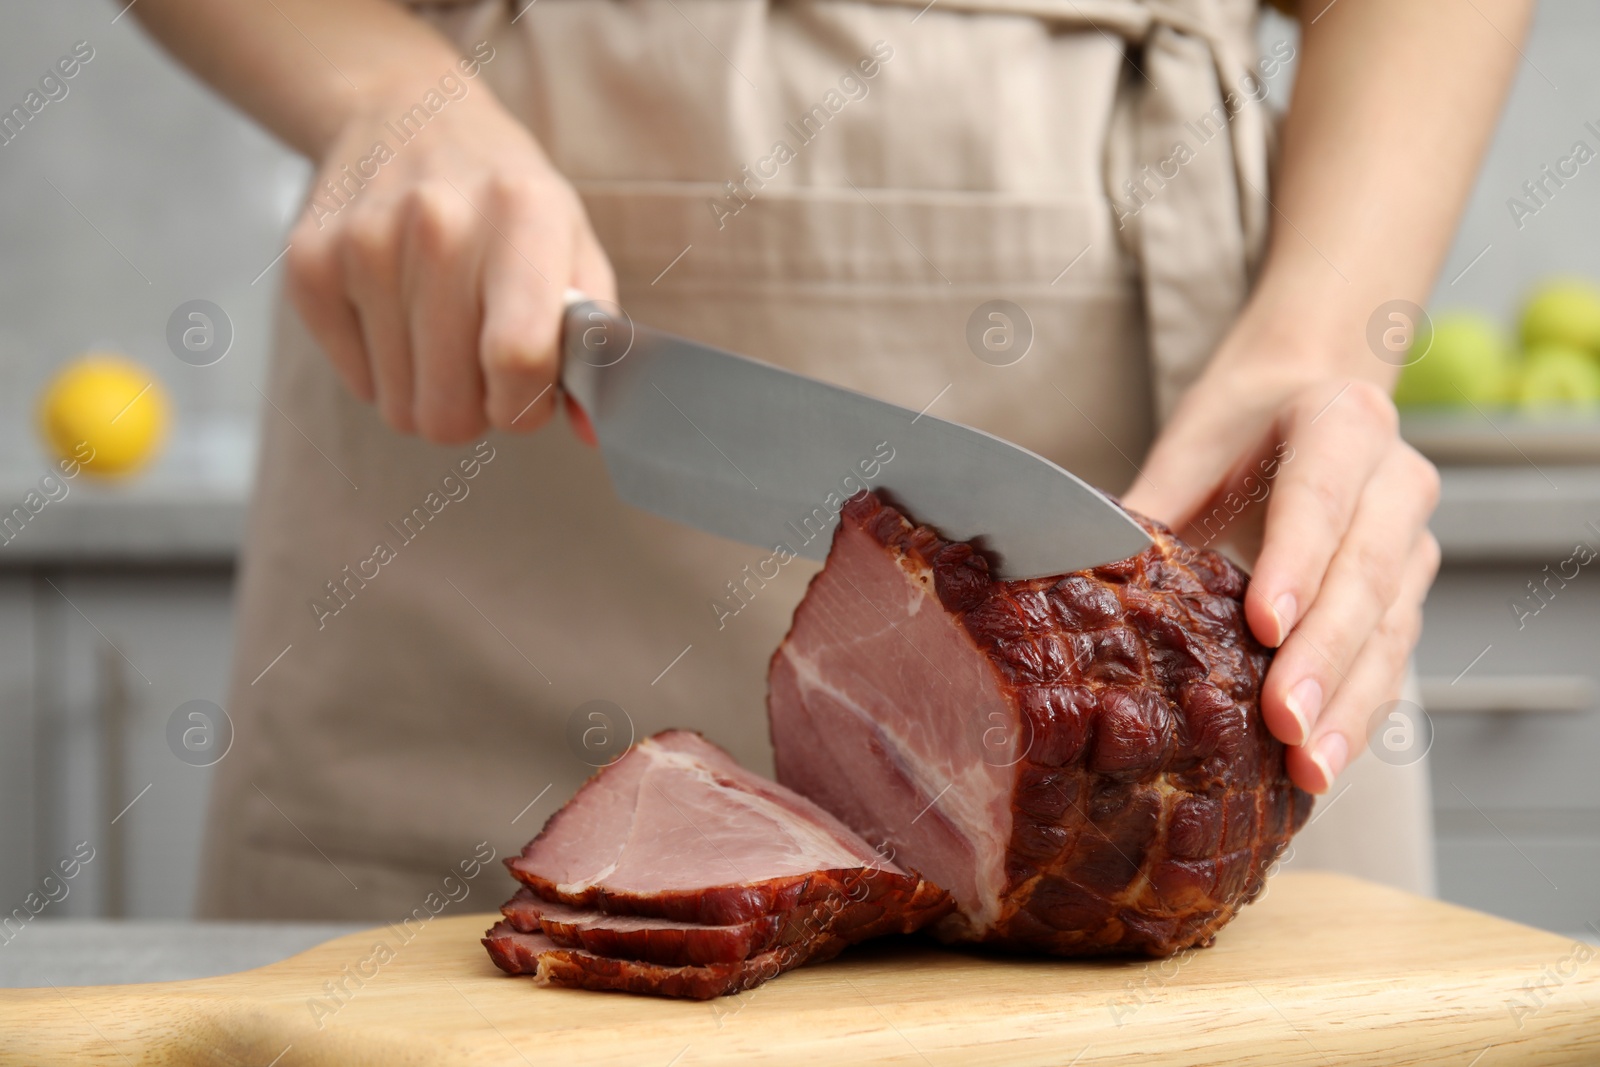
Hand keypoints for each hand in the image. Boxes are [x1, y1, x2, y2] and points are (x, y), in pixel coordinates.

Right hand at [286, 81, 613, 442]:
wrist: (406, 116)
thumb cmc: (506, 202)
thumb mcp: (573, 247)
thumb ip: (595, 343)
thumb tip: (595, 431)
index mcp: (523, 218)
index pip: (517, 356)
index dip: (524, 406)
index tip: (526, 399)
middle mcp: (437, 225)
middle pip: (450, 407)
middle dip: (476, 411)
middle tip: (483, 368)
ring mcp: (363, 243)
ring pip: (401, 408)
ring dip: (430, 390)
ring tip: (443, 331)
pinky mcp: (309, 264)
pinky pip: (358, 385)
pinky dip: (383, 370)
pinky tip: (399, 314)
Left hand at [1122, 354, 1440, 795]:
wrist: (1302, 398)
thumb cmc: (1238, 428)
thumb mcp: (1190, 449)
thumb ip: (1152, 505)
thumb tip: (1076, 566)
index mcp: (1340, 422)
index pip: (1320, 499)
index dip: (1296, 565)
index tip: (1266, 627)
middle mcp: (1393, 481)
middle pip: (1365, 575)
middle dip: (1324, 656)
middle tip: (1286, 721)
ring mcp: (1412, 541)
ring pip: (1388, 628)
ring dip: (1349, 703)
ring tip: (1310, 765)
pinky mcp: (1408, 595)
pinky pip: (1389, 660)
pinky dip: (1358, 714)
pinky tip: (1324, 761)